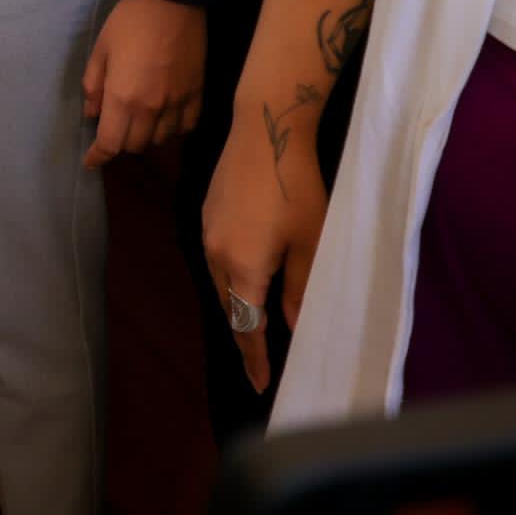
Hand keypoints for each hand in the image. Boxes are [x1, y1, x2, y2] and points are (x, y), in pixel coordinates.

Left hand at [82, 0, 205, 166]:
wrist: (172, 0)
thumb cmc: (129, 22)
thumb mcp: (100, 50)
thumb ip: (93, 86)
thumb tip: (92, 114)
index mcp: (123, 98)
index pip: (110, 144)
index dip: (98, 157)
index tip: (91, 162)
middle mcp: (152, 108)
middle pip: (135, 145)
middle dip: (120, 143)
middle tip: (113, 129)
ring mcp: (178, 103)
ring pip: (162, 140)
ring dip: (147, 137)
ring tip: (139, 122)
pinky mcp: (197, 94)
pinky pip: (187, 126)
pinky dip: (174, 129)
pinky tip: (166, 119)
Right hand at [200, 106, 326, 395]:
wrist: (265, 130)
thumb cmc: (297, 187)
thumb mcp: (309, 242)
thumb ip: (299, 288)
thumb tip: (294, 327)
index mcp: (243, 268)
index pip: (245, 326)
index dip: (253, 357)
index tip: (260, 383)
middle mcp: (216, 255)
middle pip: (229, 307)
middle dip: (244, 334)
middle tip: (261, 358)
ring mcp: (206, 233)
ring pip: (220, 283)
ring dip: (237, 304)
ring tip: (258, 320)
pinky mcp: (206, 213)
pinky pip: (216, 260)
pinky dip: (232, 278)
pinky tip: (248, 274)